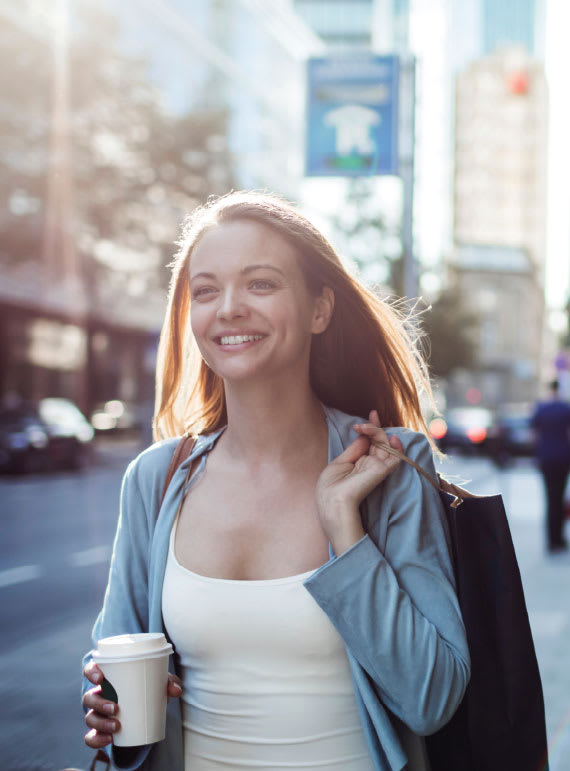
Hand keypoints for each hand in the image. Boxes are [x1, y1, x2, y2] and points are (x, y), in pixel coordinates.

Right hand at [82, 660, 182, 748]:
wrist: (146, 708)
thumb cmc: (148, 687)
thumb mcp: (159, 682)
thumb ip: (168, 682)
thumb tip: (175, 690)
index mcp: (109, 677)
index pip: (91, 670)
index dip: (91, 672)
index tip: (101, 678)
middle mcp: (100, 694)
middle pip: (88, 697)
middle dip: (99, 704)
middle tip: (116, 708)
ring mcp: (98, 713)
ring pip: (89, 717)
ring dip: (100, 723)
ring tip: (117, 725)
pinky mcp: (100, 730)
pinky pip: (91, 737)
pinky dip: (96, 740)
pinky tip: (109, 739)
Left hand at [315, 411, 402, 551]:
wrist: (332, 503)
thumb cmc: (330, 487)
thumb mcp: (339, 463)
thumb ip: (355, 449)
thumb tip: (364, 436)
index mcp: (358, 463)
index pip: (370, 442)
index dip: (372, 428)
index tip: (372, 414)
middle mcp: (369, 464)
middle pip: (378, 441)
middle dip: (376, 426)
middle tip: (372, 414)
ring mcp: (377, 467)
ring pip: (385, 445)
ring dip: (378, 432)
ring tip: (366, 426)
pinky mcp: (382, 471)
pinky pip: (395, 457)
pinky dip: (396, 447)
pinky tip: (391, 437)